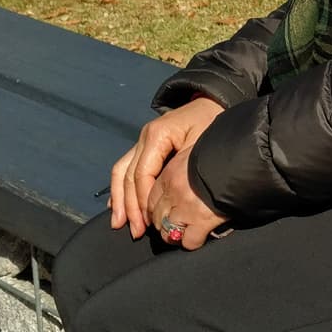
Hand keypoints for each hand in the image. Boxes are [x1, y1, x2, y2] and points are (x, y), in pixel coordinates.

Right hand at [112, 96, 224, 236]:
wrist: (215, 101)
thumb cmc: (212, 121)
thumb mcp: (202, 143)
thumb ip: (182, 169)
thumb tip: (171, 198)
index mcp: (157, 136)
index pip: (141, 174)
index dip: (142, 201)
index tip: (147, 223)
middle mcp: (144, 137)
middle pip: (127, 176)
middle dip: (129, 206)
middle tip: (134, 230)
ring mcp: (143, 141)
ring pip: (121, 171)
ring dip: (120, 199)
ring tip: (119, 223)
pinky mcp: (146, 146)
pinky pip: (126, 167)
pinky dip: (120, 187)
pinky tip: (117, 205)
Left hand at [147, 157, 226, 250]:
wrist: (243, 158)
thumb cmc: (222, 154)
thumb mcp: (195, 155)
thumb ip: (183, 170)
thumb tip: (183, 183)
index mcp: (169, 174)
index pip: (150, 200)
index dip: (155, 210)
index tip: (162, 214)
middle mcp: (173, 192)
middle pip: (157, 218)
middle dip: (163, 225)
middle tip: (175, 225)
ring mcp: (185, 208)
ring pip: (168, 233)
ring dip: (175, 236)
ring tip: (185, 234)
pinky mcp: (201, 221)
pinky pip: (188, 242)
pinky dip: (192, 242)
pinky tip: (200, 236)